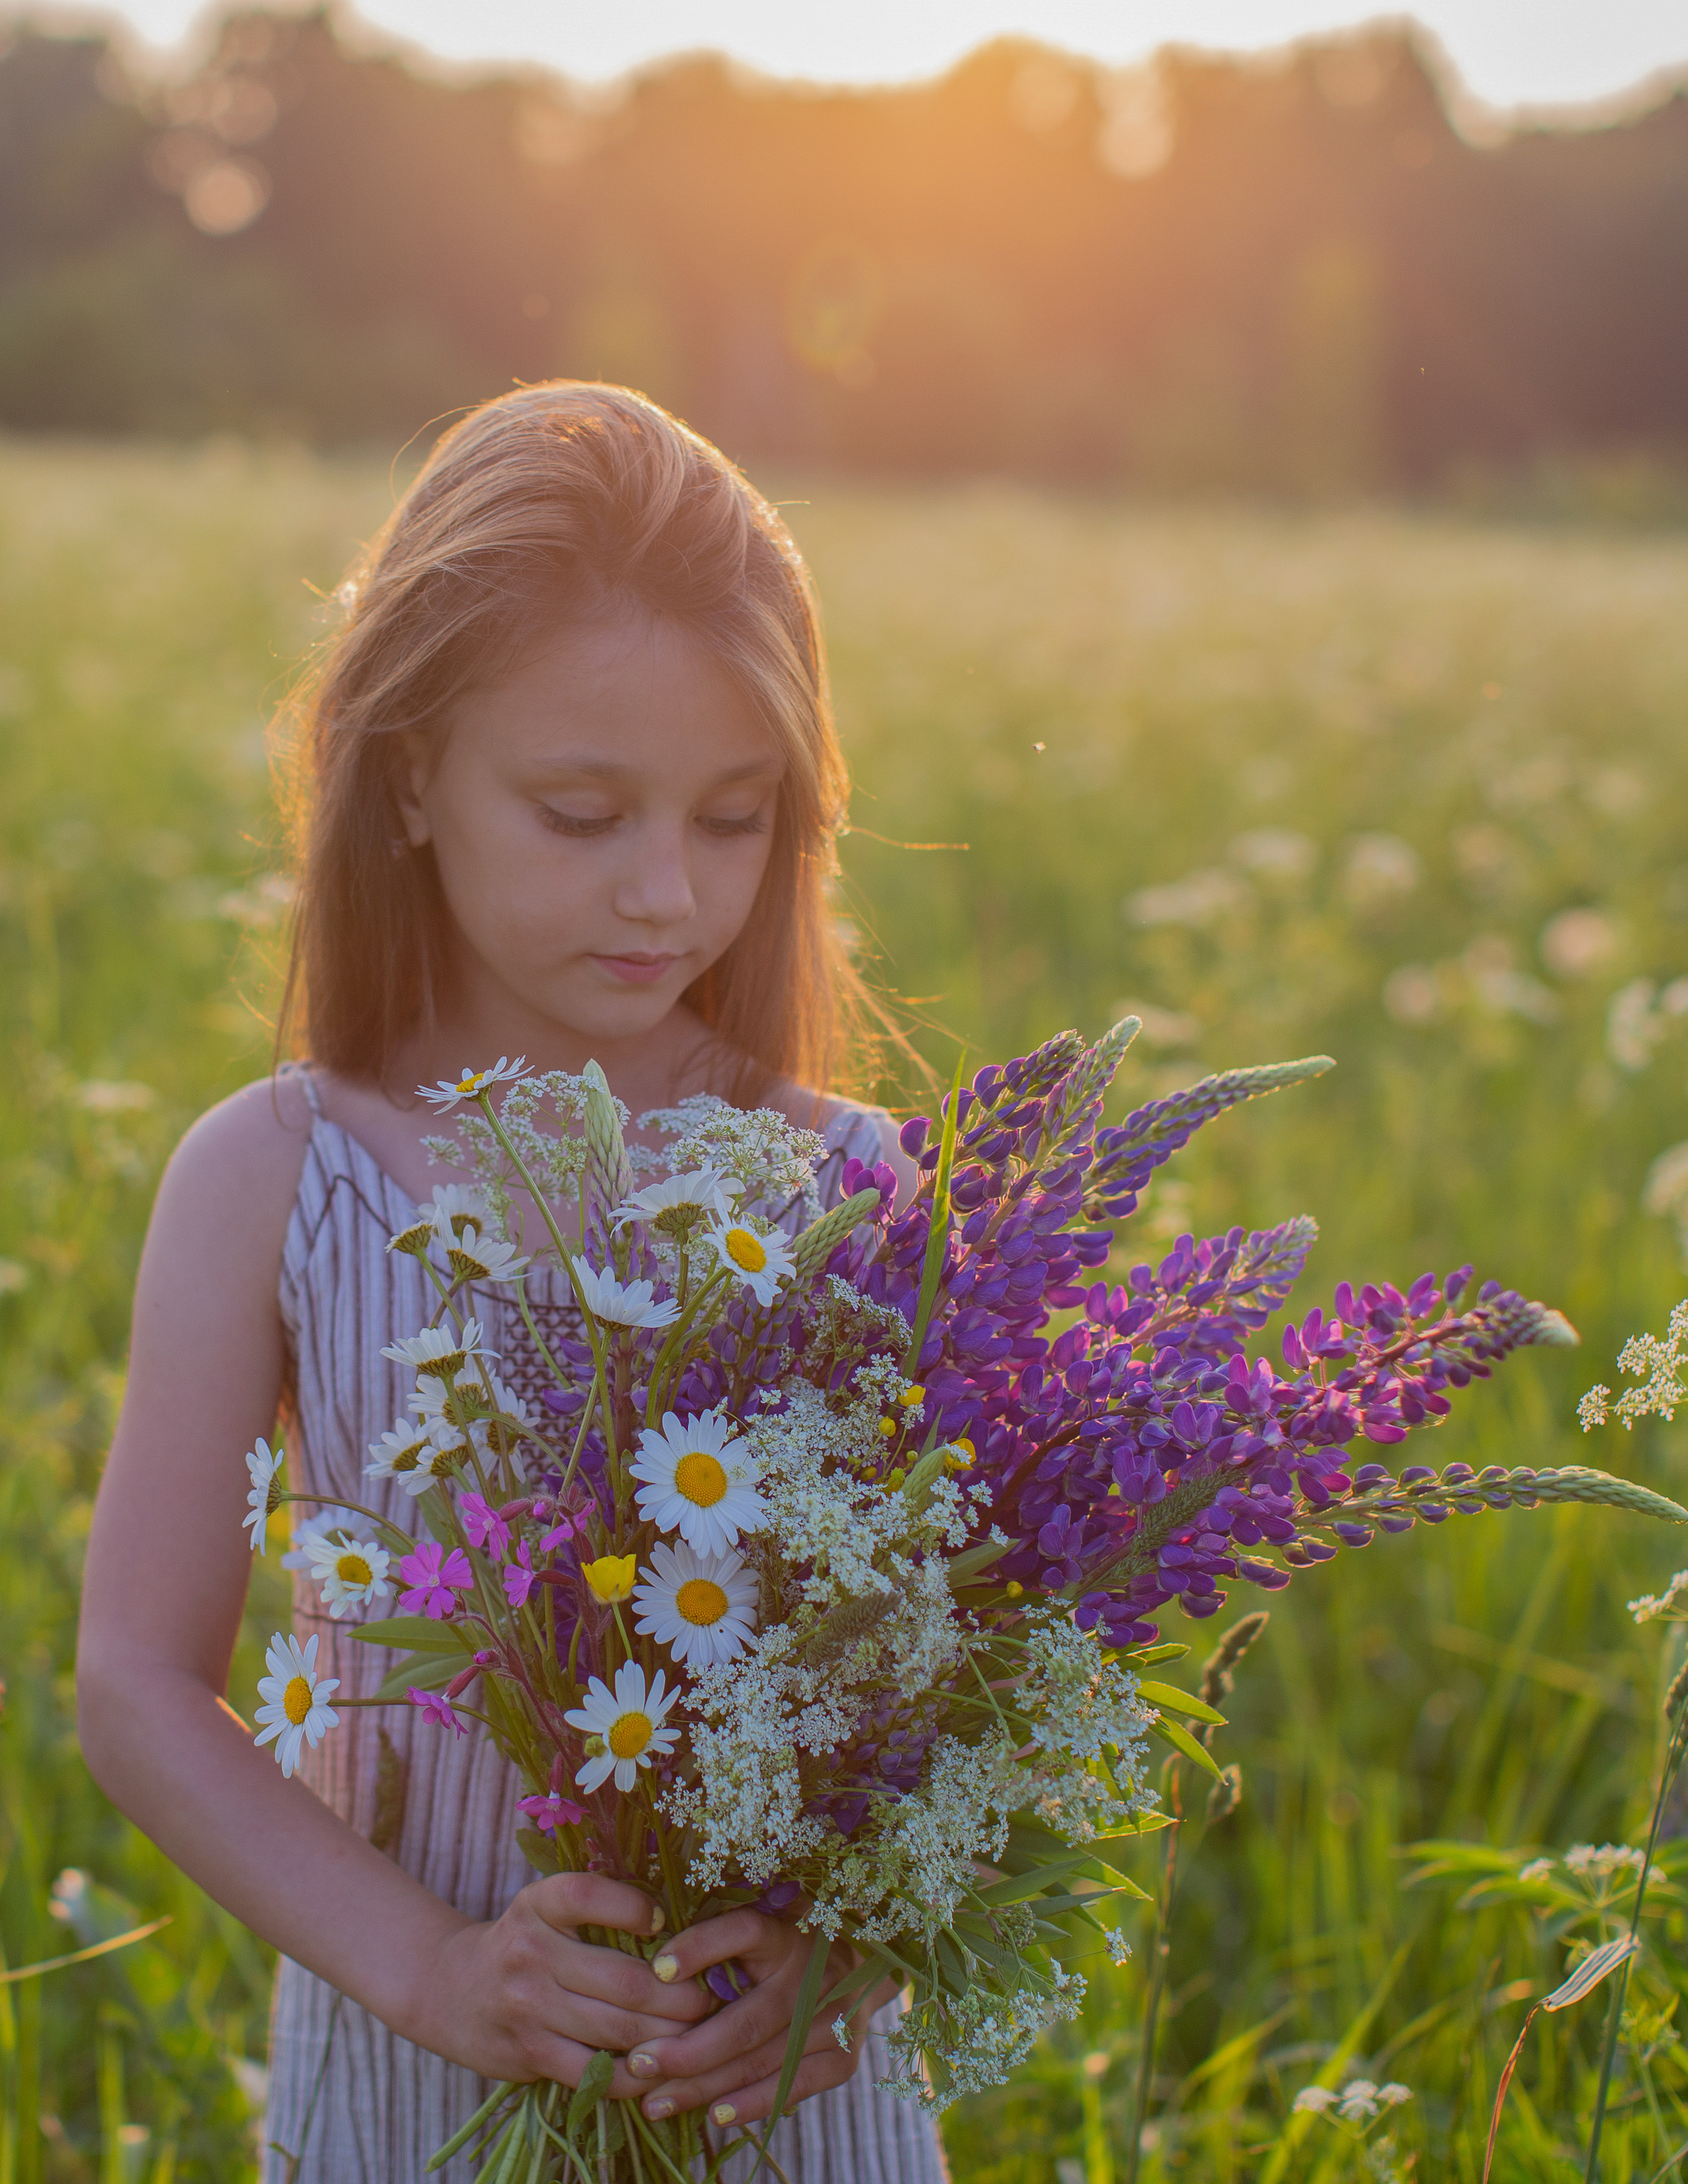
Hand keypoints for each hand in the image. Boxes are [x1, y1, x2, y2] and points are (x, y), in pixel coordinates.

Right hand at [410, 1873, 711, 2091]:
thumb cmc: (522, 1942)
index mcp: (538, 1904)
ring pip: (616, 2028)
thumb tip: (678, 1917)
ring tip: (700, 2033)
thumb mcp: (545, 1907)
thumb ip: (598, 1904)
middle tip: (711, 1998)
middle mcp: (530, 1952)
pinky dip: (634, 2074)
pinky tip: (660, 2069)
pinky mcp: (530, 2053)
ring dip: (668, 2036)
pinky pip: (594, 2073)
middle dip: (680, 1995)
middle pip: (624, 1979)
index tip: (667, 1924)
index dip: (636, 1909)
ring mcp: (528, 2007)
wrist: (451, 1991)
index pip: (589, 1897)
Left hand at [620, 1910, 899, 2126]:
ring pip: (759, 2061)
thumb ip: (717, 1936)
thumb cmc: (785, 1939)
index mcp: (785, 1930)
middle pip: (744, 2021)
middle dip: (687, 2050)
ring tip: (656, 2101)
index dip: (701, 1948)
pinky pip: (791, 2087)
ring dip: (704, 2086)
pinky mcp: (843, 2056)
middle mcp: (812, 1973)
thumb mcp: (759, 1920)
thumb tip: (652, 1964)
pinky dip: (752, 2103)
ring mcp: (833, 2018)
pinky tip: (714, 2114)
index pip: (742, 1932)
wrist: (862, 1962)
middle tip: (639, 2063)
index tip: (658, 1969)